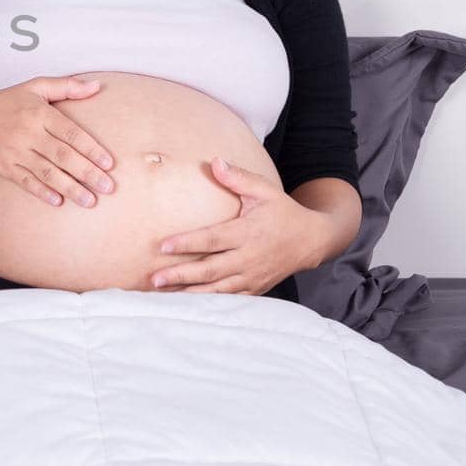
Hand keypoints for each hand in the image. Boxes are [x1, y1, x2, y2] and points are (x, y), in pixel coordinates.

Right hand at [0, 76, 115, 208]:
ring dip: (70, 188)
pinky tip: (58, 201)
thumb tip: (98, 86)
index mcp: (39, 113)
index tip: (109, 164)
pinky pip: (26, 182)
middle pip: (63, 156)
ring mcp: (15, 152)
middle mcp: (29, 133)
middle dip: (87, 173)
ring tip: (90, 200)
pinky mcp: (4, 167)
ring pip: (47, 172)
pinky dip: (42, 192)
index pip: (71, 133)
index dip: (91, 149)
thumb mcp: (35, 87)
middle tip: (108, 187)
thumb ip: (67, 86)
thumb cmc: (5, 103)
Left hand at [148, 156, 329, 294]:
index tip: (163, 246)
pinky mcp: (254, 289)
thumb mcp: (265, 191)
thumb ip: (239, 178)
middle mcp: (248, 258)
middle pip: (209, 270)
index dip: (187, 243)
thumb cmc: (283, 212)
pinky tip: (186, 303)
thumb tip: (215, 162)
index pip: (211, 239)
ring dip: (188, 293)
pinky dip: (207, 302)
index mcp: (247, 233)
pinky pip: (228, 299)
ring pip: (216, 289)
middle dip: (180, 275)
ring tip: (162, 293)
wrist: (312, 241)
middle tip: (154, 279)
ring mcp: (251, 277)